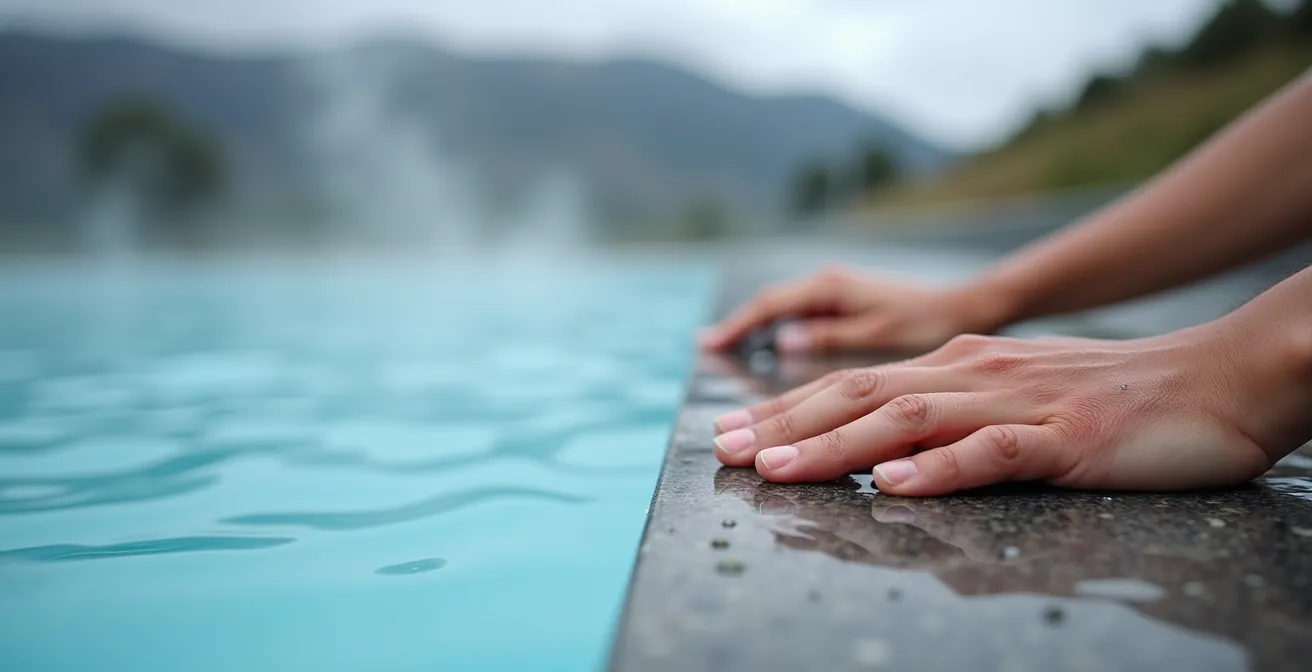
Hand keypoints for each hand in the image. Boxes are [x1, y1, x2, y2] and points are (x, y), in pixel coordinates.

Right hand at [698, 266, 1008, 353]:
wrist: (968, 305)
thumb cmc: (930, 321)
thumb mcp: (882, 334)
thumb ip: (832, 337)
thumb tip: (784, 343)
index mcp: (831, 288)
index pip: (770, 306)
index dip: (738, 328)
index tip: (709, 347)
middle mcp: (827, 285)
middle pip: (768, 309)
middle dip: (736, 332)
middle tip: (704, 350)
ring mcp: (834, 294)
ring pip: (782, 314)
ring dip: (754, 335)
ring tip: (722, 354)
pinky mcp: (844, 307)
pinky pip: (799, 320)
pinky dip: (777, 335)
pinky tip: (765, 351)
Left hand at [711, 324, 1311, 495]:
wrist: (1217, 379)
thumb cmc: (1114, 398)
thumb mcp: (1017, 396)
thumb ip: (954, 418)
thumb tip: (887, 461)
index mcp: (962, 365)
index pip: (857, 384)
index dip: (789, 408)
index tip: (733, 435)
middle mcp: (976, 374)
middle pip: (863, 394)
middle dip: (787, 423)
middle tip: (726, 452)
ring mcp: (1019, 403)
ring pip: (910, 419)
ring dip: (838, 446)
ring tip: (781, 471)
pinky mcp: (1065, 437)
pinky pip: (993, 454)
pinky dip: (940, 469)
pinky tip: (894, 486)